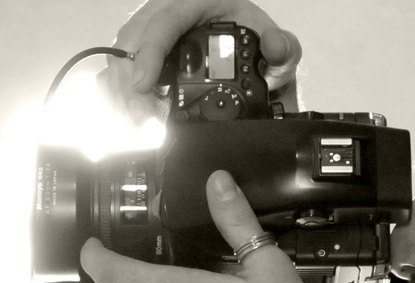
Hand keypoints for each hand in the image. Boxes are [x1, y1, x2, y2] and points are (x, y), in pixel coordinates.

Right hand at [100, 0, 302, 122]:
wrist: (256, 65)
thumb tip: (276, 46)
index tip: (145, 85)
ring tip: (138, 125)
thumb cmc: (261, 51)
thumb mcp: (279, 50)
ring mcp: (154, 37)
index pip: (165, 20)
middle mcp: (169, 16)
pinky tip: (128, 118)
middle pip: (132, 40)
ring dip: (122, 93)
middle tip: (143, 120)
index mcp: (198, 5)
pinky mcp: (147, 57)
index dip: (149, 51)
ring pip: (121, 56)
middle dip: (130, 83)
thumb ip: (283, 50)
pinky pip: (120, 70)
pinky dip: (118, 94)